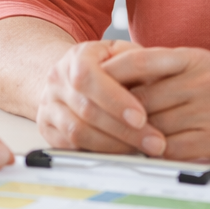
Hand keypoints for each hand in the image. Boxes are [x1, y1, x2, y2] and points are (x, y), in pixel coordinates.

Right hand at [36, 40, 167, 155]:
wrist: (69, 74)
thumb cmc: (105, 65)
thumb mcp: (122, 53)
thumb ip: (139, 63)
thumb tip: (162, 81)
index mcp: (76, 56)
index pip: (88, 76)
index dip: (115, 99)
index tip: (141, 116)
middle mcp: (57, 80)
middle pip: (86, 109)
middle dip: (124, 130)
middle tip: (154, 143)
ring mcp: (49, 105)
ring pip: (77, 132)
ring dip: (113, 145)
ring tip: (142, 151)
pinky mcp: (47, 128)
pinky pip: (70, 147)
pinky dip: (98, 153)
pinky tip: (121, 154)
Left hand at [102, 46, 209, 161]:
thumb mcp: (207, 63)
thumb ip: (168, 67)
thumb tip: (119, 74)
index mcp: (196, 58)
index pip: (142, 60)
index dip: (112, 72)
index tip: (90, 81)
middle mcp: (204, 81)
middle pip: (143, 98)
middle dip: (117, 110)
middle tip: (95, 116)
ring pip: (154, 126)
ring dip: (133, 135)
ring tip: (114, 136)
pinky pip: (174, 149)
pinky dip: (155, 152)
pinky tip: (145, 151)